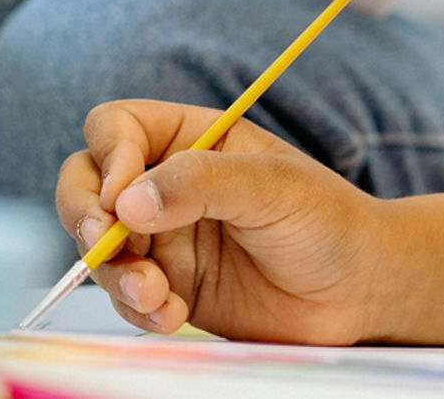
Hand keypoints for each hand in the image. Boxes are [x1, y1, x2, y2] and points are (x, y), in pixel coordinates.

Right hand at [55, 100, 401, 343]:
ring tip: (156, 295)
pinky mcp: (169, 288)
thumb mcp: (270, 186)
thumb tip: (126, 202)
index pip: (116, 129)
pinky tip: (172, 314)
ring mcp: (163, 238)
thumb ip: (199, 183)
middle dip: (85, 215)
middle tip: (102, 242)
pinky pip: (126, 296)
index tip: (122, 194)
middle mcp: (164, 184)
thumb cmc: (327, 220)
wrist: (358, 291)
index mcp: (187, 138)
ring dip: (115, 272)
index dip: (109, 156)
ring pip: (99, 247)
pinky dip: (138, 308)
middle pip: (86, 184)